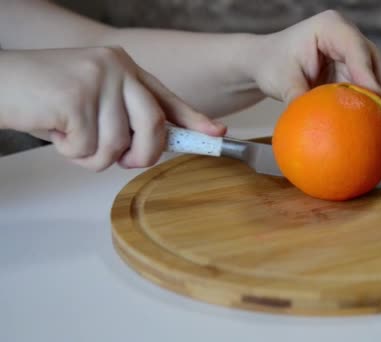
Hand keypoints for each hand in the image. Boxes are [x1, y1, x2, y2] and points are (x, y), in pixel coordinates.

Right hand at [0, 47, 225, 170]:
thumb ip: (124, 117)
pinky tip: (56, 131)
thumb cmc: (44, 96)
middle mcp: (116, 68)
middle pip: (154, 127)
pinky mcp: (76, 99)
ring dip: (93, 156)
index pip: (167, 98)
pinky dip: (71, 153)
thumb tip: (157, 144)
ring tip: (70, 135)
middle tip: (121, 159)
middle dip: (141, 155)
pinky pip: (90, 150)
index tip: (217, 134)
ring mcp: (97, 81)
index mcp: (123, 66)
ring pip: (118, 146)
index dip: (194, 120)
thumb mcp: (93, 101)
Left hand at [252, 10, 380, 119]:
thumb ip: (298, 98)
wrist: (266, 61)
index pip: (355, 49)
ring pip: (376, 72)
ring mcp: (351, 49)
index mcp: (330, 26)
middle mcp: (346, 34)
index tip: (377, 96)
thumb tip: (312, 123)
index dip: (368, 73)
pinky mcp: (351, 66)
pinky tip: (378, 121)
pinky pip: (367, 83)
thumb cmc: (272, 63)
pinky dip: (373, 101)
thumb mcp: (281, 81)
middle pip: (373, 60)